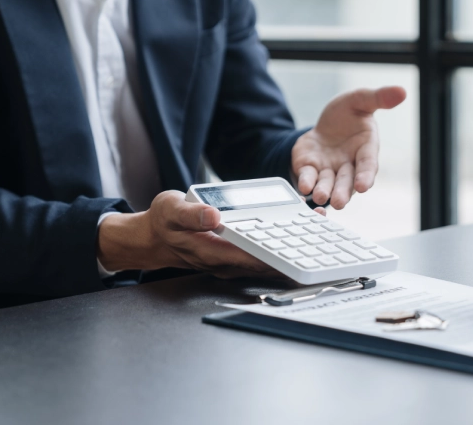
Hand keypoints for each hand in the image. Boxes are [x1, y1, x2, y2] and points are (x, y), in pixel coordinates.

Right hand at [97, 191, 325, 277]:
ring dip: (290, 248)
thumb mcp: (170, 211)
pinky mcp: (236, 255)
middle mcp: (227, 261)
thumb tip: (213, 215)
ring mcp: (232, 261)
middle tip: (319, 239)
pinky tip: (296, 230)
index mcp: (214, 252)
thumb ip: (191, 214)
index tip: (299, 249)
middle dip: (293, 252)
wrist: (153, 238)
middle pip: (267, 262)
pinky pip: (262, 253)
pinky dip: (280, 244)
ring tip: (316, 231)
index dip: (277, 254)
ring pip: (267, 259)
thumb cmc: (163, 223)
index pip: (252, 257)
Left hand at [292, 86, 406, 209]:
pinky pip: (309, 179)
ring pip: (328, 185)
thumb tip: (402, 91)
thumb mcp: (359, 100)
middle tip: (339, 202)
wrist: (324, 124)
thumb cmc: (347, 115)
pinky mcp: (310, 169)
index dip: (366, 176)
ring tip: (319, 197)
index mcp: (365, 150)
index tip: (363, 186)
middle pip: (347, 182)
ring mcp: (329, 170)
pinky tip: (304, 187)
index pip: (368, 165)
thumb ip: (378, 98)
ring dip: (324, 192)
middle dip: (343, 192)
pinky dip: (306, 183)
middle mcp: (348, 165)